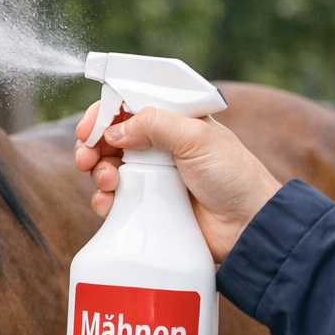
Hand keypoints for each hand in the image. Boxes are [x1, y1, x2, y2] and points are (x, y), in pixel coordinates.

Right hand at [74, 104, 282, 262]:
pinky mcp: (147, 207)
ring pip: (107, 168)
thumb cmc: (234, 176)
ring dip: (98, 171)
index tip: (88, 128)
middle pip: (110, 138)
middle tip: (86, 156)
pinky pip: (113, 200)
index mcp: (174, 122)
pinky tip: (109, 201)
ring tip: (107, 180)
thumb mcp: (197, 138)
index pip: (129, 108)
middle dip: (92, 144)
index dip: (104, 114)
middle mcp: (160, 147)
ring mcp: (152, 178)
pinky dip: (104, 200)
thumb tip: (114, 131)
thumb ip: (154, 124)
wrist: (248, 226)